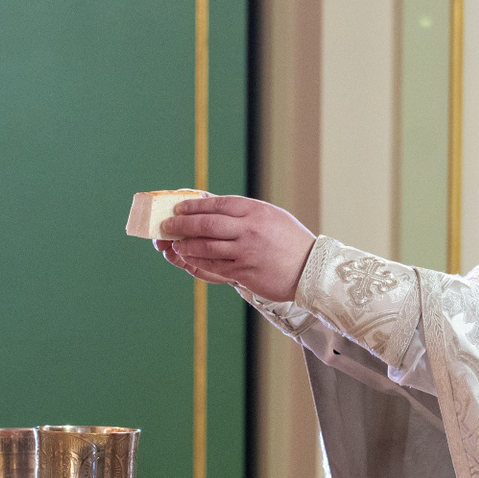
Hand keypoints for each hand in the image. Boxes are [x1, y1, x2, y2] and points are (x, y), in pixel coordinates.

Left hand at [156, 196, 316, 301]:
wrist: (311, 270)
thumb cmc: (289, 241)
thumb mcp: (270, 216)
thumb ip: (242, 211)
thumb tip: (209, 204)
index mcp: (256, 211)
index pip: (217, 204)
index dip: (194, 206)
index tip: (178, 208)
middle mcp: (250, 230)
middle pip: (206, 224)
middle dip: (181, 224)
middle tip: (167, 225)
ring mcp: (246, 253)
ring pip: (205, 247)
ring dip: (185, 245)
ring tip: (175, 243)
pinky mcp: (244, 273)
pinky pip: (213, 266)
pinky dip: (197, 261)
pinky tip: (188, 258)